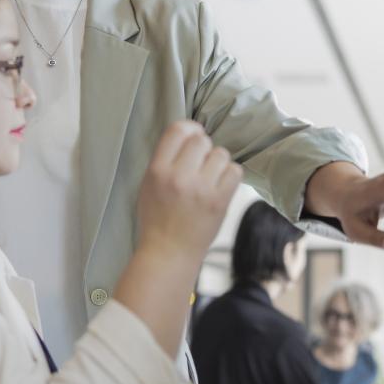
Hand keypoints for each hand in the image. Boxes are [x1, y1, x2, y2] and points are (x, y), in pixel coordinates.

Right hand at [137, 120, 242, 260]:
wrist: (168, 254)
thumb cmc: (156, 220)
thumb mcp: (148, 185)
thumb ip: (165, 160)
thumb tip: (189, 135)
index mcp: (157, 170)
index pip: (178, 130)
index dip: (190, 129)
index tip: (193, 136)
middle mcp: (179, 176)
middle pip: (201, 140)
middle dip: (203, 149)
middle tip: (200, 164)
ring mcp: (201, 189)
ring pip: (221, 154)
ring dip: (218, 162)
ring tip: (210, 177)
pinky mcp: (219, 202)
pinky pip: (235, 171)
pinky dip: (230, 176)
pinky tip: (221, 185)